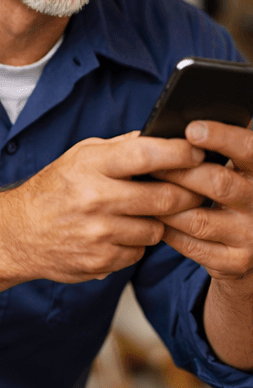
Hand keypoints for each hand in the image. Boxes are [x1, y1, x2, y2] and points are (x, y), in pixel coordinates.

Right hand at [3, 130, 204, 283]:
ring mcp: (98, 234)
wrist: (17, 233)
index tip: (197, 151)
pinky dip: (136, 243)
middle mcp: (95, 199)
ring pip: (157, 229)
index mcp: (90, 166)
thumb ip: (121, 147)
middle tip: (192, 187)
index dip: (180, 153)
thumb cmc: (54, 189)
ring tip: (141, 212)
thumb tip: (163, 136)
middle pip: (165, 198)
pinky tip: (119, 233)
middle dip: (186, 192)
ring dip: (158, 221)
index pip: (146, 155)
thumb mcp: (80, 156)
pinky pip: (139, 252)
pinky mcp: (100, 261)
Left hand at [152, 121, 252, 282]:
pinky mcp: (234, 262)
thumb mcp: (234, 167)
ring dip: (166, 206)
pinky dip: (169, 231)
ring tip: (145, 192)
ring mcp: (250, 235)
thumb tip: (181, 125)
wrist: (249, 241)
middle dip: (180, 173)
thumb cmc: (231, 190)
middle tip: (151, 164)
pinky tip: (154, 218)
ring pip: (198, 219)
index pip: (248, 149)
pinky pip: (192, 246)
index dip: (222, 137)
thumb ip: (217, 149)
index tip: (191, 129)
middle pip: (218, 184)